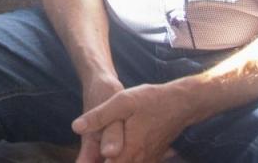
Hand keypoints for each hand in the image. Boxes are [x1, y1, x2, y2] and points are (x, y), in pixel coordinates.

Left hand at [73, 83, 189, 162]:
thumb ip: (99, 116)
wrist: (182, 103)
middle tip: (90, 158)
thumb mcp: (122, 101)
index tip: (84, 161)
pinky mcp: (154, 158)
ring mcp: (149, 160)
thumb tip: (76, 127)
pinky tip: (119, 154)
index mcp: (129, 150)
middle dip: (102, 162)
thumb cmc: (151, 101)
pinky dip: (127, 160)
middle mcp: (140, 160)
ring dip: (115, 161)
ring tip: (101, 155)